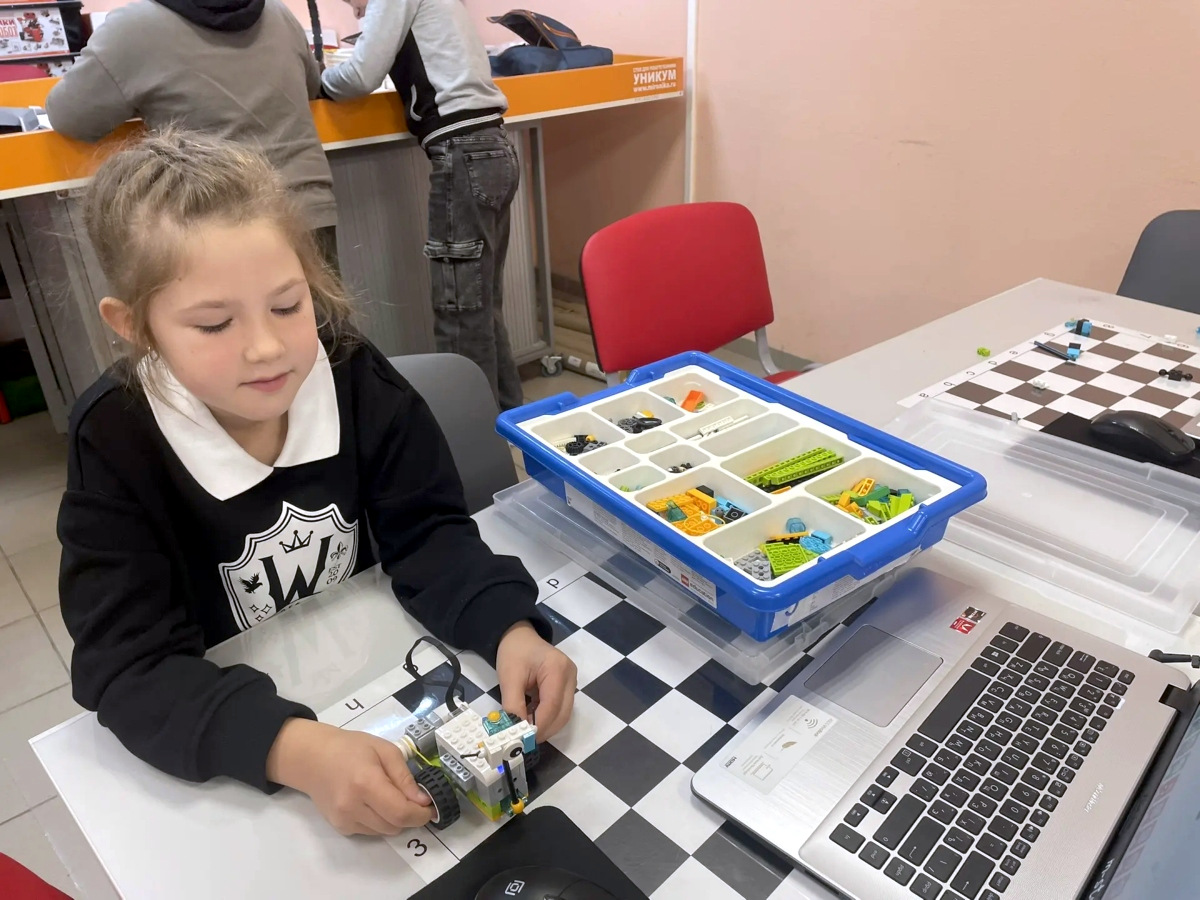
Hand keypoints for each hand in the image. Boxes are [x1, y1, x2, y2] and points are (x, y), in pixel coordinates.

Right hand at [266, 718, 431, 835]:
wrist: (311, 758)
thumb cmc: (350, 748)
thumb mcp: (384, 750)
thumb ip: (404, 777)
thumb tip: (423, 800)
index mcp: (366, 783)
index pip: (401, 812)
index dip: (420, 814)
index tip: (430, 807)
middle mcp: (353, 806)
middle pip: (394, 826)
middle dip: (410, 816)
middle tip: (413, 799)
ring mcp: (344, 820)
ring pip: (384, 832)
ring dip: (395, 820)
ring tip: (389, 796)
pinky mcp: (340, 827)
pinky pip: (370, 831)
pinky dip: (379, 821)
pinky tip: (372, 802)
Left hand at [495, 621, 576, 739]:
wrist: (518, 636)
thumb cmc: (514, 653)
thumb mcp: (509, 678)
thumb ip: (513, 705)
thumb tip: (516, 731)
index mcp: (557, 668)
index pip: (552, 705)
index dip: (539, 725)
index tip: (523, 738)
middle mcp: (570, 675)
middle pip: (563, 713)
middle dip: (544, 729)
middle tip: (524, 739)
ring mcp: (571, 681)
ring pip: (564, 714)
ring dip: (546, 725)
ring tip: (525, 728)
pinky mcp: (567, 687)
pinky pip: (560, 709)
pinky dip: (546, 718)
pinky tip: (531, 717)